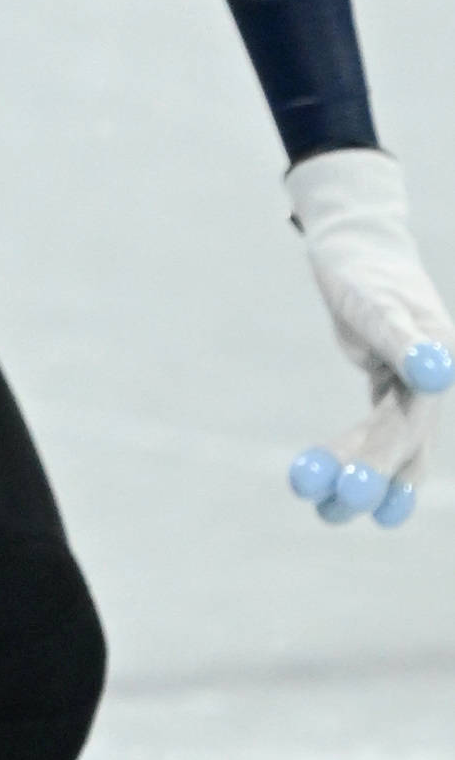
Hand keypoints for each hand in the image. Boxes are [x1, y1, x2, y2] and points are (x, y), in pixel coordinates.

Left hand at [284, 148, 454, 529]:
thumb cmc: (365, 270)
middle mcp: (430, 377)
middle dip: (366, 476)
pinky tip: (345, 488)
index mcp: (433, 357)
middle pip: (400, 439)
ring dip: (362, 475)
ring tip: (324, 513)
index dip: (386, 456)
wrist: (360, 246)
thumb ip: (403, 339)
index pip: (410, 418)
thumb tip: (435, 373)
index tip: (362, 493)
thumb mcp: (377, 301)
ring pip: (390, 440)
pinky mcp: (392, 385)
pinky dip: (363, 454)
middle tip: (330, 514)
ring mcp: (413, 383)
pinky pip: (381, 428)